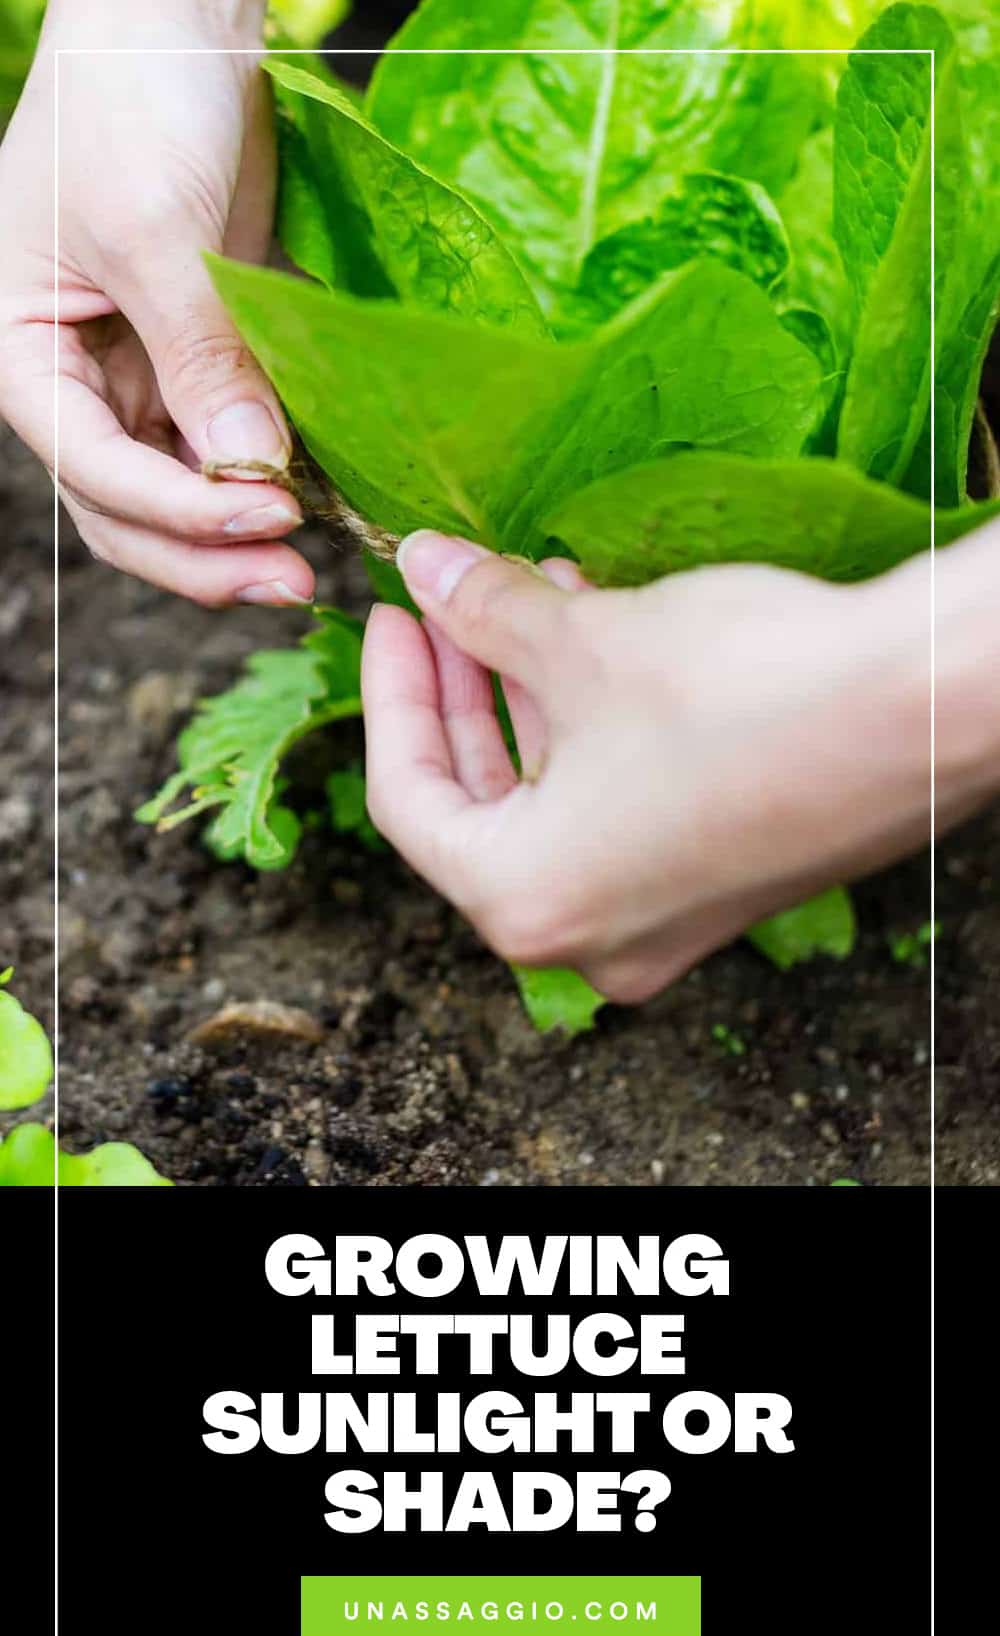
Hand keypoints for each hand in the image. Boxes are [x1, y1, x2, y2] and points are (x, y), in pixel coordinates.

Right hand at [0, 0, 313, 606]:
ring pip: (184, 494)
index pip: (97, 471)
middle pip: (130, 512)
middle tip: (293, 583)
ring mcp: (143, 376)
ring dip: (243, 531)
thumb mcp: (155, 229)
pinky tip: (325, 495)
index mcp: (25, 355)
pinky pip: (234, 442)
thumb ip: (197, 356)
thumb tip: (248, 468)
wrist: (178, 20)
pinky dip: (274, 475)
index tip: (270, 516)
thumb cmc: (131, 99)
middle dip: (206, 556)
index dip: (182, 511)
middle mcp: (78, 381)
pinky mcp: (207, 359)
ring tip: (315, 557)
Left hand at [362, 525, 999, 1001]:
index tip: (392, 614)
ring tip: (528, 599)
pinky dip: (593, 738)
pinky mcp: (717, 891)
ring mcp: (659, 925)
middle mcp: (588, 939)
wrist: (926, 710)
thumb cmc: (746, 690)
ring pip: (555, 809)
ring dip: (532, 705)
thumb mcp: (587, 642)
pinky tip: (599, 642)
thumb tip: (423, 567)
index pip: (407, 803)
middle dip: (461, 695)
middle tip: (445, 606)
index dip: (390, 696)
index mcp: (527, 902)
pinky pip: (618, 817)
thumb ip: (485, 611)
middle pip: (481, 810)